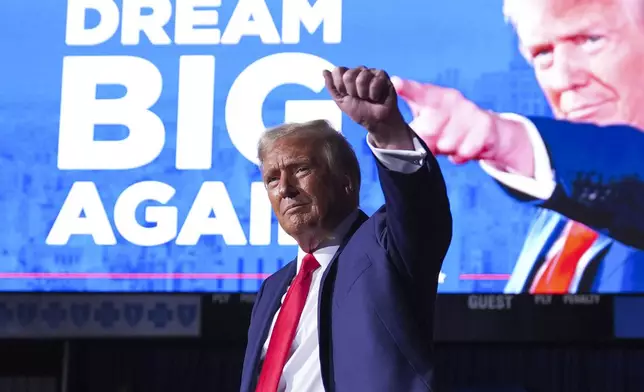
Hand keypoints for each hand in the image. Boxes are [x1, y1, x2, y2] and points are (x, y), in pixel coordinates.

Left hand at [323, 66, 412, 149]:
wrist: (375, 121)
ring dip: (364, 93)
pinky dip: (374, 94)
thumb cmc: (359, 112)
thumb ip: (331, 86)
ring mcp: (370, 72)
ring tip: (368, 98)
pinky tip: (377, 97)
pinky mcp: (382, 75)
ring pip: (362, 77)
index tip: (346, 95)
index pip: (338, 71)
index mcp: (347, 76)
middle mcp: (358, 71)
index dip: (340, 85)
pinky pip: (375, 81)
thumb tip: (324, 71)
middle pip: (348, 74)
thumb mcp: (340, 101)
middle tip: (359, 98)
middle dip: (352, 91)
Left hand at [392, 76, 534, 176]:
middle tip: (436, 141)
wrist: (488, 131)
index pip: (418, 92)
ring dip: (448, 150)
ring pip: (448, 144)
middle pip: (429, 130)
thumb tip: (402, 145)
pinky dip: (462, 156)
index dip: (407, 88)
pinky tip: (465, 147)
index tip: (396, 83)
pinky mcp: (485, 125)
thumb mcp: (428, 123)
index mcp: (434, 96)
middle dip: (430, 142)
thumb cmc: (448, 127)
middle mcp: (452, 99)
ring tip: (453, 143)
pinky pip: (465, 151)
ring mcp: (470, 110)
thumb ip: (414, 130)